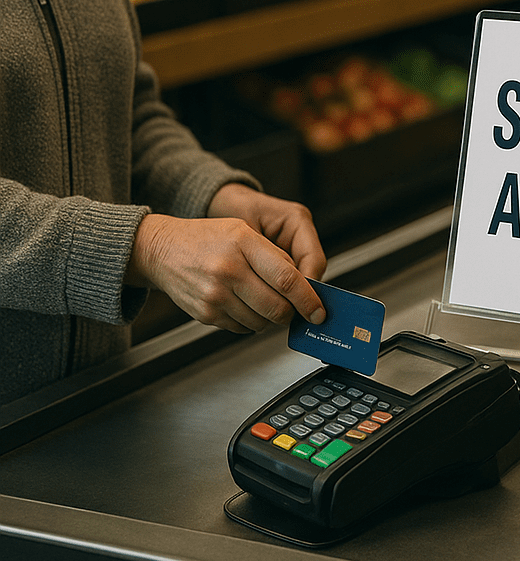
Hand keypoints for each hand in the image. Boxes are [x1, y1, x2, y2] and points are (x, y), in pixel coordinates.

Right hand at [127, 187, 326, 334]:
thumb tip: (305, 285)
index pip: (286, 278)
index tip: (319, 311)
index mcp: (243, 243)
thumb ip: (275, 256)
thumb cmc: (207, 238)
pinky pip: (242, 328)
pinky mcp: (206, 314)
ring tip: (263, 300)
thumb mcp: (244, 232)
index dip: (308, 299)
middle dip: (292, 313)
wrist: (161, 250)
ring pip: (262, 322)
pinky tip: (243, 303)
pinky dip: (251, 321)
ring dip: (271, 318)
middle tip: (294, 308)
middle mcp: (228, 270)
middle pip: (277, 307)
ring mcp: (215, 295)